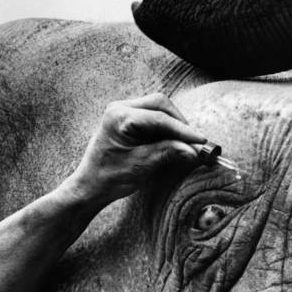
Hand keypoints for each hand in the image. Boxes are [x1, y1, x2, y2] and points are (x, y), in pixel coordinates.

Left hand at [72, 93, 205, 203]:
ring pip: (158, 108)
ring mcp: (122, 112)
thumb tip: (192, 149)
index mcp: (119, 117)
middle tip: (194, 142)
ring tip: (184, 144)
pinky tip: (172, 142)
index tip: (200, 141)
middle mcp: (119, 108)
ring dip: (173, 125)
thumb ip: (166, 152)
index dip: (183, 130)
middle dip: (179, 123)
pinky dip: (165, 128)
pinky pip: (152, 117)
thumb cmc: (109, 178)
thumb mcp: (140, 165)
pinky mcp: (127, 120)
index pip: (159, 118)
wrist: (91, 187)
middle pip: (160, 104)